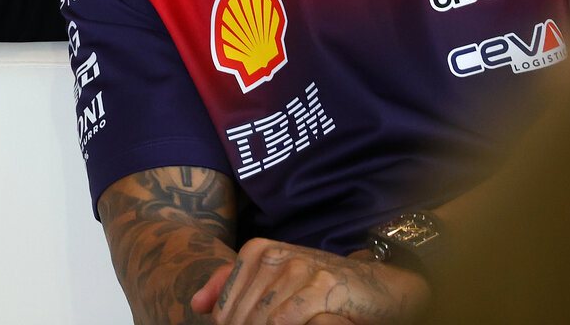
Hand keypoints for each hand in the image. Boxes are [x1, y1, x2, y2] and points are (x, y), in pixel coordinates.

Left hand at [188, 240, 427, 324]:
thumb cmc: (317, 288)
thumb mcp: (272, 282)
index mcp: (256, 251)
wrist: (373, 287)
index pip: (224, 305)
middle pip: (240, 315)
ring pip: (261, 319)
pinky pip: (285, 319)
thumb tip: (197, 305)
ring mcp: (297, 268)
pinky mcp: (320, 285)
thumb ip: (231, 288)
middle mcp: (274, 254)